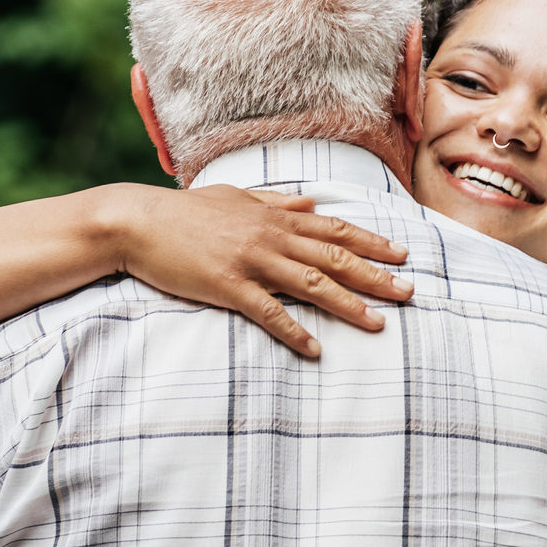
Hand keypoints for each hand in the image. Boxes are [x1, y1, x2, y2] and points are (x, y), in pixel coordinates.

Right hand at [111, 184, 411, 357]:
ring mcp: (250, 261)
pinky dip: (294, 331)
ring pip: (311, 284)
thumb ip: (276, 201)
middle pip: (334, 258)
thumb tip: (312, 201)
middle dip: (376, 276)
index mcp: (275, 216)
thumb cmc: (185, 212)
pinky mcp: (228, 286)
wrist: (137, 222)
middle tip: (409, 293)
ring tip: (378, 325)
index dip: (372, 242)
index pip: (335, 229)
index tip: (402, 255)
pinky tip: (315, 349)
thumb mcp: (236, 197)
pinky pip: (268, 313)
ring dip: (348, 306)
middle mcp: (270, 236)